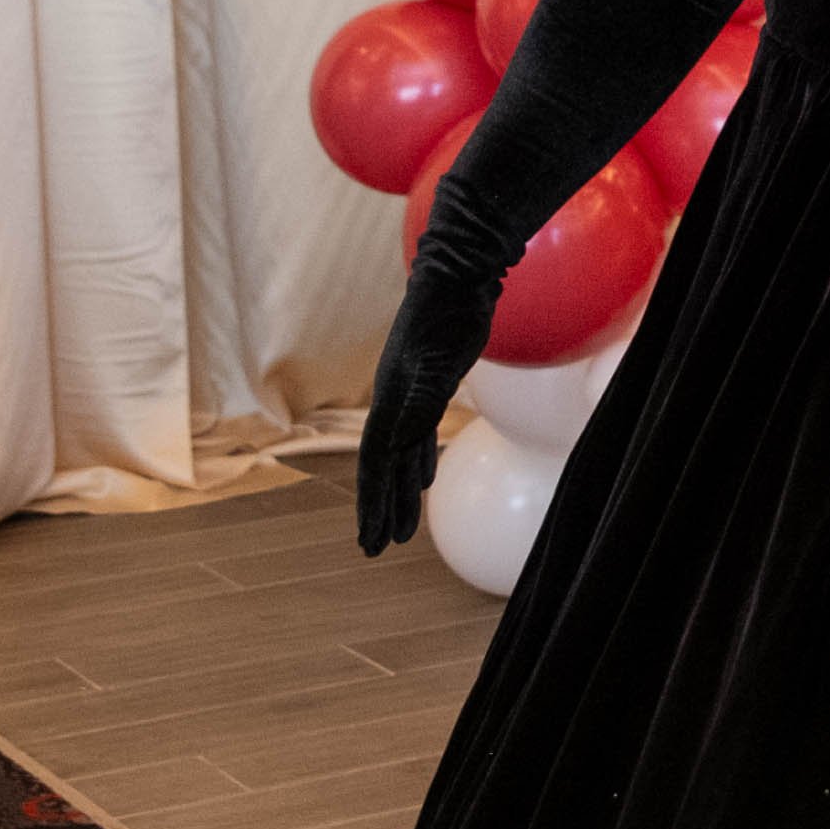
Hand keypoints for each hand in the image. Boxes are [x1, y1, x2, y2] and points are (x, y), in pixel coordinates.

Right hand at [354, 256, 501, 555]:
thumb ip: (419, 401)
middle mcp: (395, 403)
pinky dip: (418, 462)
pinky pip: (419, 436)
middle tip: (376, 549)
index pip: (376, 464)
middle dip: (379, 510)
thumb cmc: (447, 318)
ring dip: (400, 493)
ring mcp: (412, 395)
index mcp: (391, 402)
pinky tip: (422, 480)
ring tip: (401, 530)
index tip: (370, 540)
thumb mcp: (435, 362)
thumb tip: (397, 443)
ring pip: (401, 456)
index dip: (372, 503)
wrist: (459, 280)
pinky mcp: (433, 385)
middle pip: (383, 468)